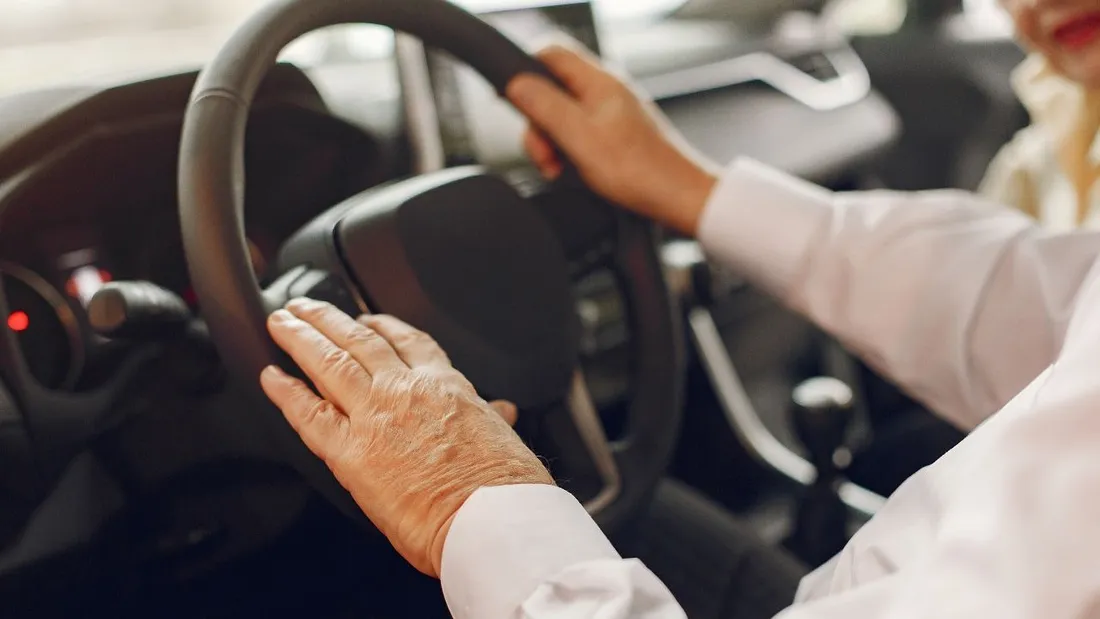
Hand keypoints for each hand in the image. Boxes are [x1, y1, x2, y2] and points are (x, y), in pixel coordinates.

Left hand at [259, 299, 552, 577]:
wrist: (490, 516)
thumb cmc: (504, 486)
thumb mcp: (504, 438)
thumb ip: (493, 418)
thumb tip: (503, 411)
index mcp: (446, 385)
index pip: (408, 342)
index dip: (383, 326)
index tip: (368, 319)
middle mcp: (406, 390)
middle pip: (358, 340)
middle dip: (328, 319)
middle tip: (306, 307)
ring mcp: (375, 415)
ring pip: (329, 362)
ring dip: (300, 338)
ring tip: (281, 323)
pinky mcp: (350, 451)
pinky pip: (308, 413)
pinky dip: (285, 392)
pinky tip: (271, 377)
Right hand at [507, 44, 720, 235]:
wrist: (679, 197)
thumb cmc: (640, 171)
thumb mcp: (580, 138)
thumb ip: (545, 107)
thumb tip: (516, 84)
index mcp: (599, 82)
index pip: (551, 52)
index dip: (525, 72)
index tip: (513, 101)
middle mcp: (605, 91)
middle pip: (550, 90)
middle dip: (538, 124)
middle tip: (546, 155)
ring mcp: (609, 113)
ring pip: (561, 116)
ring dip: (552, 144)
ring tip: (561, 170)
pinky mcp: (613, 135)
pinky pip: (577, 135)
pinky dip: (569, 154)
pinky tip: (574, 173)